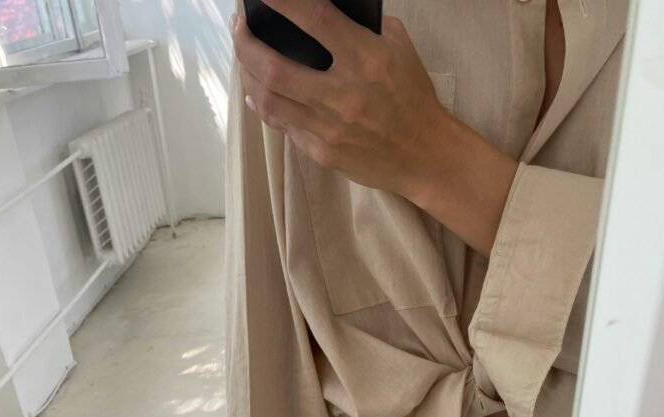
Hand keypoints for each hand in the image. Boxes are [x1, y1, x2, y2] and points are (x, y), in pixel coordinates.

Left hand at [229, 1, 447, 198]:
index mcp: (365, 59)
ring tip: (244, 59)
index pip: (315, 19)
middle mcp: (342, 94)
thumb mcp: (399, 50)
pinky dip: (266, 107)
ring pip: (269, 100)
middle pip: (273, 67)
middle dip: (245, 43)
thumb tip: (329, 13)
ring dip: (248, 76)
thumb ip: (364, 28)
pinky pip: (284, 126)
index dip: (282, 1)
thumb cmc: (413, 99)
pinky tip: (259, 94)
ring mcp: (328, 127)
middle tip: (238, 27)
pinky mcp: (323, 152)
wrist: (425, 155)